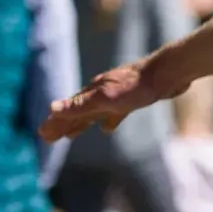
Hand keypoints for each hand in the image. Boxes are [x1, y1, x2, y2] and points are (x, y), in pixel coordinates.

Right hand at [40, 63, 183, 143]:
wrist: (169, 73)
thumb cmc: (138, 86)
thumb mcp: (106, 98)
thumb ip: (80, 104)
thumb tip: (51, 108)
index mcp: (93, 92)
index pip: (68, 110)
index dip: (55, 123)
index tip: (43, 134)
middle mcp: (102, 91)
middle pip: (78, 111)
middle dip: (64, 124)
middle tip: (49, 138)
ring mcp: (118, 94)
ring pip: (94, 112)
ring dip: (82, 123)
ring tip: (71, 135)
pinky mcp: (134, 98)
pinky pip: (114, 112)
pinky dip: (107, 120)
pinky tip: (107, 127)